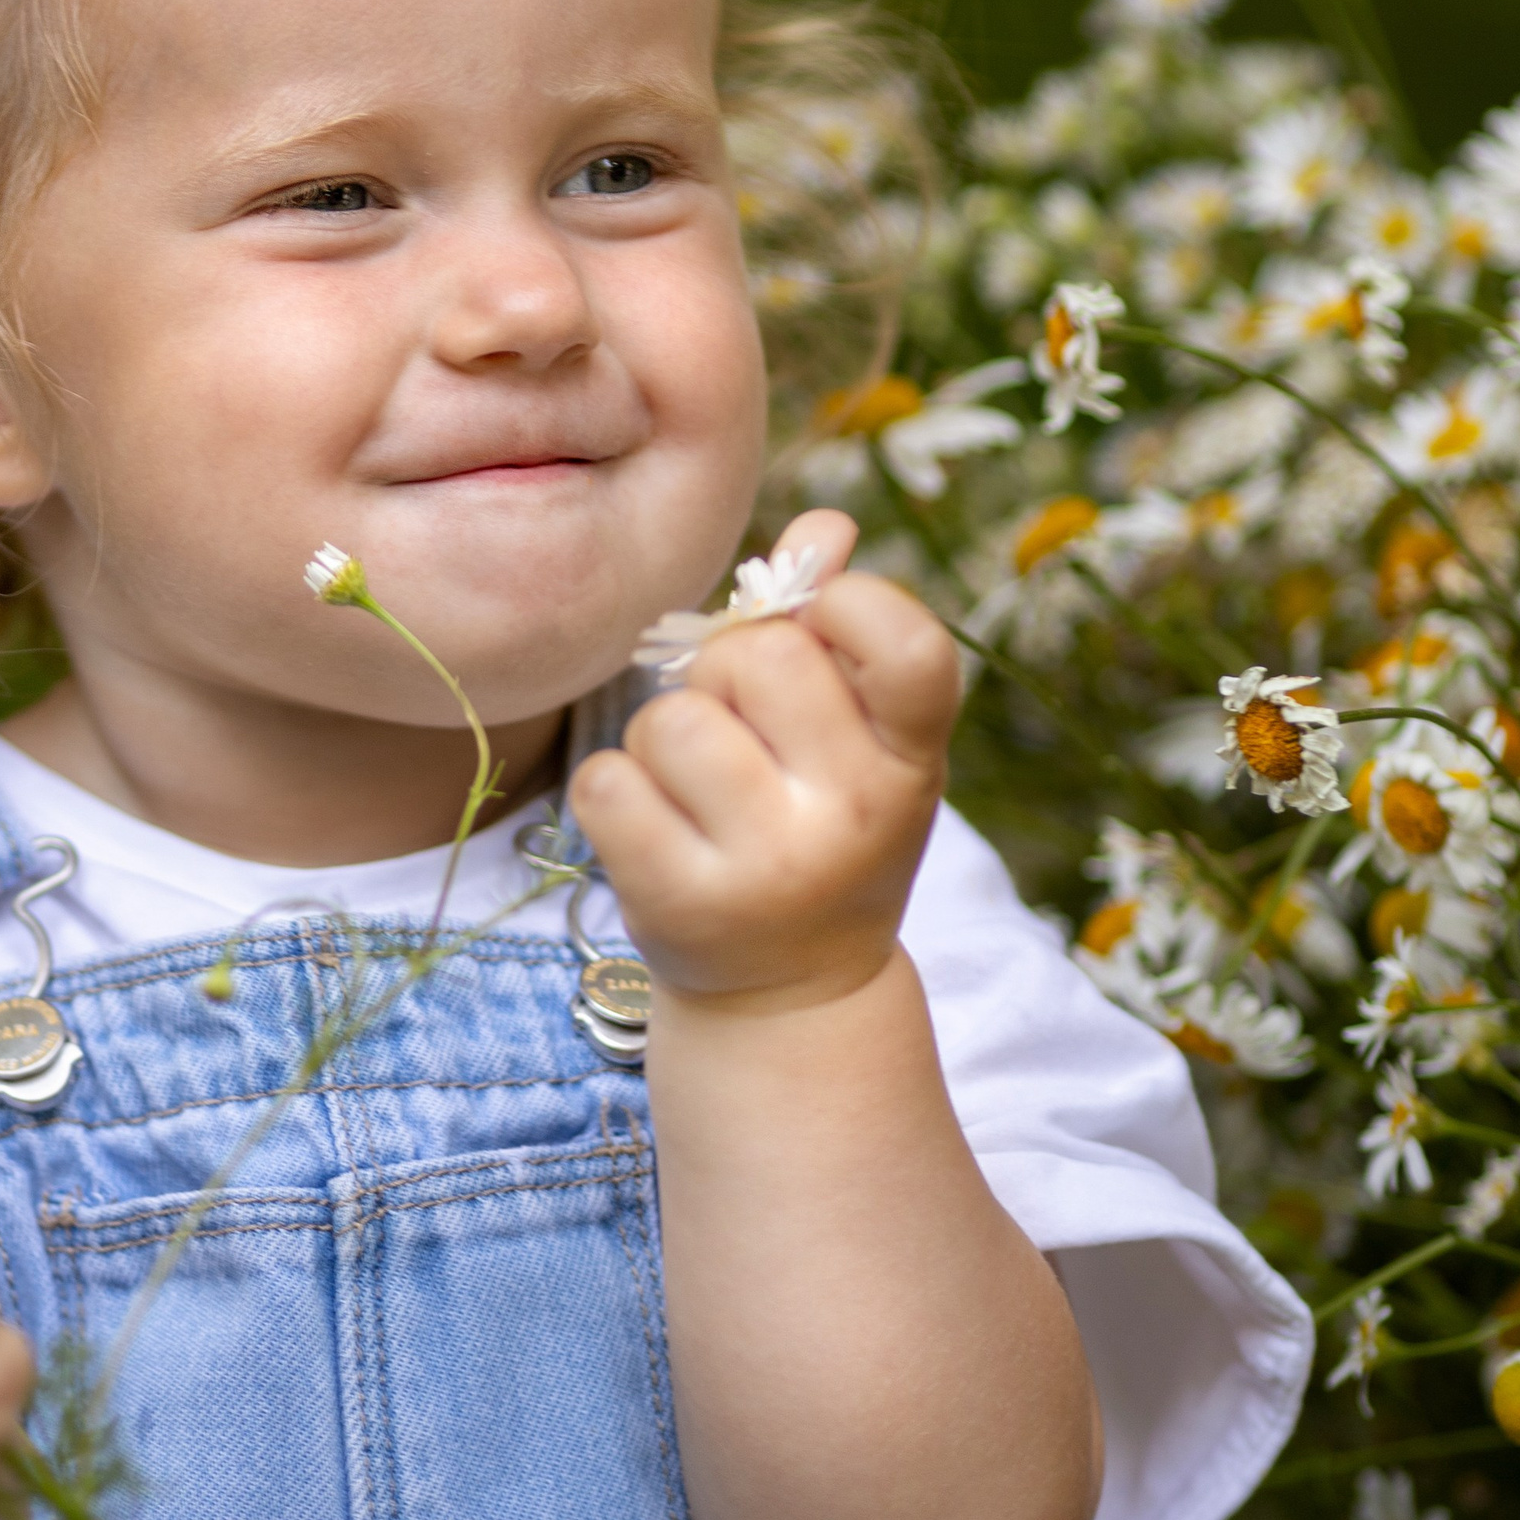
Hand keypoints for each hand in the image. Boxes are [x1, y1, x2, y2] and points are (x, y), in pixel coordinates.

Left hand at [571, 511, 960, 1015]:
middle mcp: (853, 816)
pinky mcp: (678, 901)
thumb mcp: (860, 743)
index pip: (909, 643)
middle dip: (726, 671)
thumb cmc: (819, 826)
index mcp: (912, 760)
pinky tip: (653, 826)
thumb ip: (838, 632)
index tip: (821, 631)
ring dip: (662, 735)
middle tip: (739, 728)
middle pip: (758, 656)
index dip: (849, 605)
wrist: (789, 993)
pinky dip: (614, 789)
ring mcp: (767, 865)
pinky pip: (607, 779)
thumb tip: (823, 525)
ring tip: (694, 785)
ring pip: (670, 717)